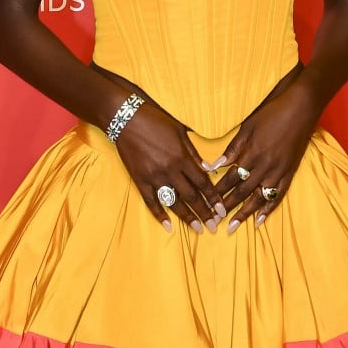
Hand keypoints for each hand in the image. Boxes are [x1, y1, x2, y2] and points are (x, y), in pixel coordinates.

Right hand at [114, 98, 222, 230]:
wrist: (125, 118)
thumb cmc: (155, 121)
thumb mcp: (180, 132)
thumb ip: (193, 153)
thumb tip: (208, 170)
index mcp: (182, 157)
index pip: (202, 183)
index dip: (213, 198)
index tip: (221, 211)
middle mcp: (170, 170)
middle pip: (191, 197)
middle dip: (204, 213)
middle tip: (213, 226)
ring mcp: (154, 177)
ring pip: (174, 203)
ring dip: (187, 218)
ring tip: (198, 229)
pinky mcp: (140, 180)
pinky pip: (151, 202)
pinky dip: (159, 215)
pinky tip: (168, 226)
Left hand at [208, 76, 321, 230]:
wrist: (301, 107)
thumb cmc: (272, 113)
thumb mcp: (247, 127)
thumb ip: (233, 148)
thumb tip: (215, 165)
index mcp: (251, 153)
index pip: (230, 177)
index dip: (218, 191)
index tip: (208, 202)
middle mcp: (264, 166)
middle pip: (242, 191)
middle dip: (227, 206)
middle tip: (215, 220)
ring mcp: (278, 171)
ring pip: (258, 197)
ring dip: (245, 213)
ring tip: (233, 226)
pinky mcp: (290, 173)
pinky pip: (278, 195)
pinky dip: (268, 209)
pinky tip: (259, 220)